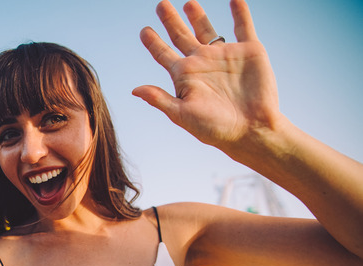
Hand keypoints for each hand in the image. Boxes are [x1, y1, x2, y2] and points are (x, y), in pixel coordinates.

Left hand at [133, 0, 282, 157]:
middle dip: (171, 21)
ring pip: (207, 29)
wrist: (252, 130)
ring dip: (198, 15)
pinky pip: (243, 27)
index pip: (163, 54)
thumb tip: (135, 89)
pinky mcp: (249, 52)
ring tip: (188, 3)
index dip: (153, 42)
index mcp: (185, 76)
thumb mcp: (182, 115)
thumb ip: (160, 99)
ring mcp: (225, 56)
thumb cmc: (215, 129)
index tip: (144, 31)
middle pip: (181, 36)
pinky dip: (240, 12)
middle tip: (161, 4)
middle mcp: (202, 63)